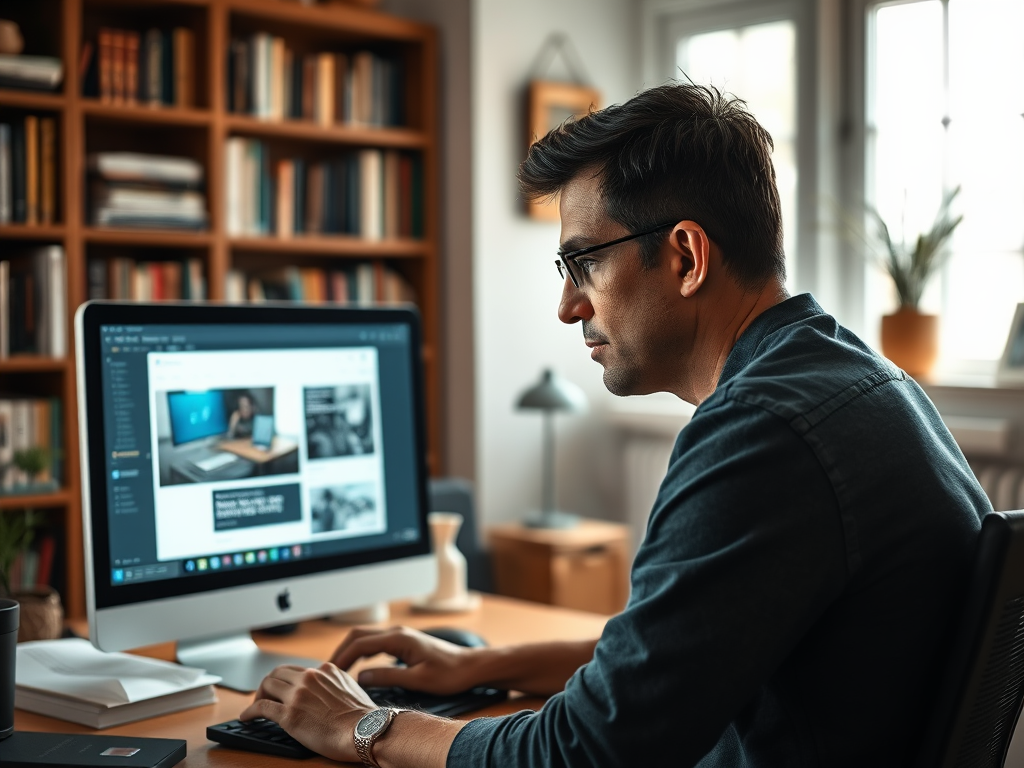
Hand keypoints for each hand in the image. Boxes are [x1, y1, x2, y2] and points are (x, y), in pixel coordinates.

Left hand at [239, 662, 374, 762]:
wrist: (364, 730)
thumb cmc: (362, 716)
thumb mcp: (351, 687)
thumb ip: (336, 683)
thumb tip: (330, 688)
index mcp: (324, 670)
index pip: (296, 670)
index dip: (286, 680)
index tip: (282, 689)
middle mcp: (309, 678)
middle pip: (277, 673)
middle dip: (268, 684)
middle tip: (266, 696)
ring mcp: (297, 695)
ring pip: (267, 685)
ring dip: (258, 695)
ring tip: (256, 706)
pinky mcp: (289, 715)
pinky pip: (261, 708)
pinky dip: (249, 711)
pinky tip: (246, 717)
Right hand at [331, 626, 486, 694]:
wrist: (470, 666)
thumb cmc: (449, 673)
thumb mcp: (417, 679)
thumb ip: (388, 676)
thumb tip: (361, 677)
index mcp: (399, 638)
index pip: (360, 644)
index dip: (342, 658)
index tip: (330, 673)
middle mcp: (397, 632)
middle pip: (358, 635)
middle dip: (341, 651)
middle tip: (327, 672)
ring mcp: (400, 636)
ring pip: (366, 638)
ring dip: (350, 651)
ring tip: (338, 671)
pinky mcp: (403, 642)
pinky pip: (375, 643)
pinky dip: (361, 652)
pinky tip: (357, 667)